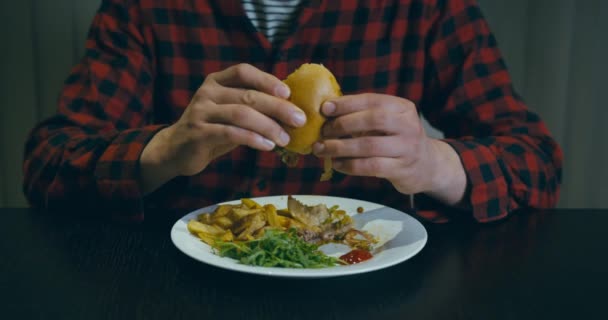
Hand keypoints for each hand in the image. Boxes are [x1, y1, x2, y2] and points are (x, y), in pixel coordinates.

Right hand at [139, 63, 305, 192]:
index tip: (288, 94)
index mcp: (216, 81)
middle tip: (299, 120)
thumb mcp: (230, 113)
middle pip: (248, 95)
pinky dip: (253, 139)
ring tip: (286, 138)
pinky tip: (268, 146)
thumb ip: (252, 107)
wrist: (175, 149)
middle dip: (278, 108)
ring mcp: (201, 111)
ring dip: (269, 126)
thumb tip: (291, 109)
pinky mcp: (198, 132)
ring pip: (241, 114)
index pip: (243, 71)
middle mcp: (207, 92)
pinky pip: (231, 133)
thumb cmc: (211, 129)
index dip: (267, 80)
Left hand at [312, 93, 466, 204]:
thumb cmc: (397, 140)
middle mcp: (408, 125)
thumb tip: (327, 111)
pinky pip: (371, 167)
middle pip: (373, 120)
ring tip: (321, 149)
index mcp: (403, 107)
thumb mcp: (388, 121)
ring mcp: (408, 148)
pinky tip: (337, 164)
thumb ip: (364, 114)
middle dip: (343, 124)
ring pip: (369, 146)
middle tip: (323, 131)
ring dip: (340, 147)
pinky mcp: (402, 169)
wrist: (427, 165)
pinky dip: (350, 165)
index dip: (347, 103)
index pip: (372, 100)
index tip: (325, 108)